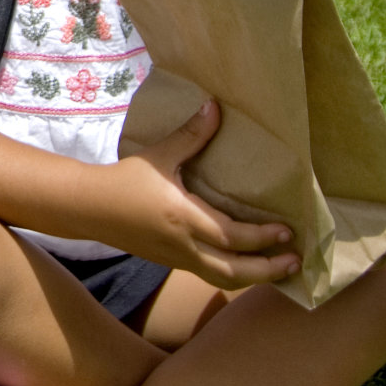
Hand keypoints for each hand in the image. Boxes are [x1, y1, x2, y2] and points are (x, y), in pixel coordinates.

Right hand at [99, 100, 299, 289]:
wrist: (89, 207)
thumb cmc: (124, 179)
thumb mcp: (159, 155)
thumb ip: (191, 135)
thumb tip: (215, 106)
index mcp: (183, 217)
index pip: (231, 236)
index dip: (262, 238)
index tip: (287, 232)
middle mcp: (183, 244)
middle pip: (233, 270)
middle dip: (268, 269)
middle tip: (296, 262)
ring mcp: (176, 259)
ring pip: (222, 279)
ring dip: (253, 278)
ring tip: (279, 271)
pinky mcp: (170, 263)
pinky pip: (208, 275)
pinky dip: (233, 275)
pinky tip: (247, 267)